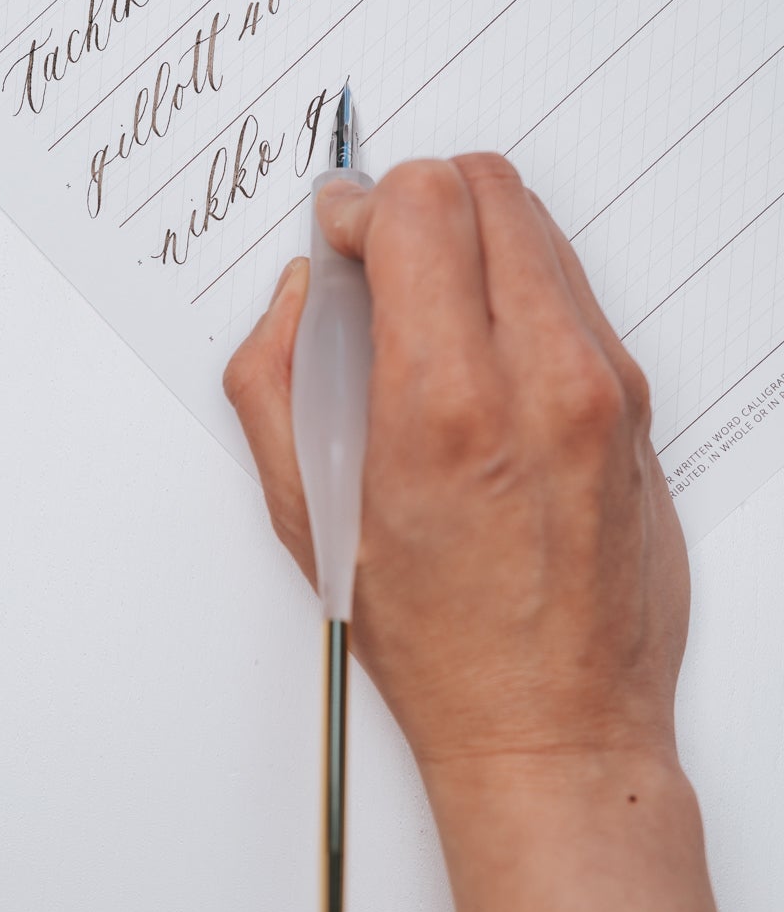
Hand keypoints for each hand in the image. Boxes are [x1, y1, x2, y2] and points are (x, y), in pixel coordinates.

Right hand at [223, 154, 689, 775]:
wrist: (554, 725)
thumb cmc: (438, 644)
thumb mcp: (309, 517)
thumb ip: (275, 381)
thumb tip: (295, 296)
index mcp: (448, 402)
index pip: (419, 204)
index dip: (360, 205)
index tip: (340, 239)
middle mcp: (544, 377)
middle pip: (486, 186)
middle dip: (417, 202)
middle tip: (379, 262)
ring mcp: (605, 386)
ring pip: (538, 227)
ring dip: (472, 240)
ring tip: (430, 315)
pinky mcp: (638, 403)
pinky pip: (575, 291)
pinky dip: (520, 290)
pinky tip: (483, 356)